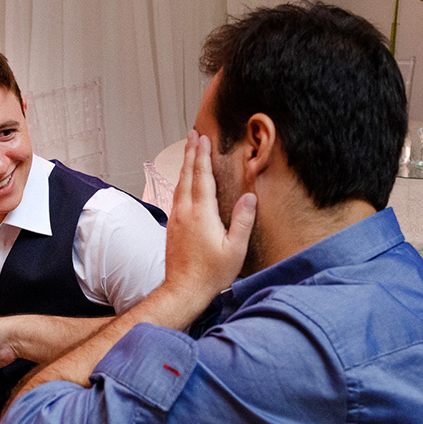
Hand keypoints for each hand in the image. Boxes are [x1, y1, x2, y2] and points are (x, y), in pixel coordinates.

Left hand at [161, 131, 256, 308]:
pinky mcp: (172, 226)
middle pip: (187, 175)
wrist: (184, 289)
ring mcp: (176, 218)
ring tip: (189, 151)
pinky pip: (176, 196)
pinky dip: (182, 181)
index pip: (202, 177)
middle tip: (193, 134)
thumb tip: (250, 197)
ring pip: (180, 184)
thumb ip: (243, 221)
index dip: (203, 156)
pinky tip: (185, 181)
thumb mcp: (235, 249)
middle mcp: (185, 212)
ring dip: (185, 165)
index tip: (203, 138)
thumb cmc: (212, 273)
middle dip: (191, 153)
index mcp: (201, 214)